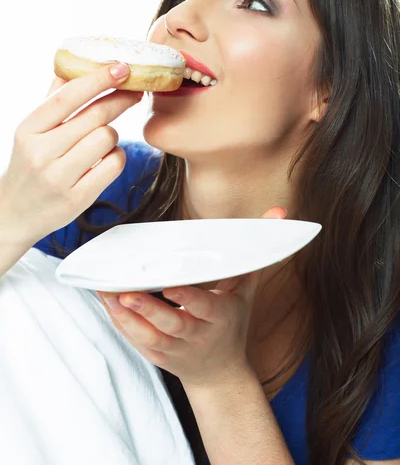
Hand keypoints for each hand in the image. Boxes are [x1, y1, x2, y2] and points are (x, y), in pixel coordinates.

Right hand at [0, 63, 142, 244]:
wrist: (14, 213)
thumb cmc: (29, 165)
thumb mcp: (31, 131)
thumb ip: (52, 100)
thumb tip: (71, 66)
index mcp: (29, 129)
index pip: (68, 97)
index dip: (97, 79)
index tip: (121, 67)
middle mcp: (41, 153)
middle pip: (95, 117)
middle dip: (119, 100)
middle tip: (134, 93)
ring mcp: (59, 178)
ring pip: (107, 139)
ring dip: (112, 135)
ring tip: (102, 140)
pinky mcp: (77, 198)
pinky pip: (114, 165)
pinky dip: (116, 157)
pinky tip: (106, 159)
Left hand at [99, 206, 286, 388]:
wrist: (220, 374)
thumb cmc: (232, 323)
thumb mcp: (247, 288)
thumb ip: (256, 252)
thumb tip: (278, 213)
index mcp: (220, 317)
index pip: (204, 307)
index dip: (187, 298)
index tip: (170, 286)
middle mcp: (197, 336)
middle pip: (172, 325)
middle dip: (149, 310)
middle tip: (126, 292)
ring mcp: (175, 349)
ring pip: (148, 336)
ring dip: (126, 317)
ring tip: (107, 294)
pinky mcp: (157, 356)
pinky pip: (137, 342)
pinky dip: (121, 324)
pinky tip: (107, 304)